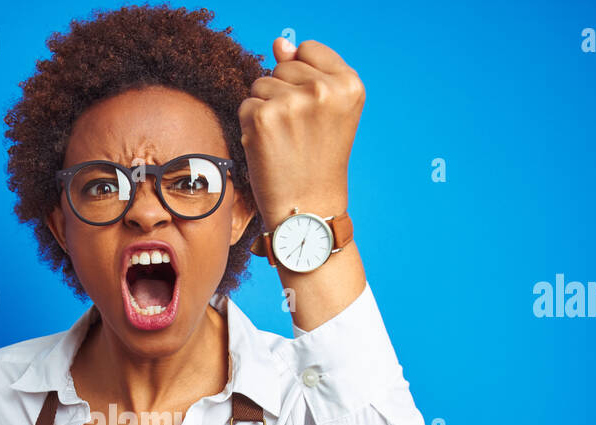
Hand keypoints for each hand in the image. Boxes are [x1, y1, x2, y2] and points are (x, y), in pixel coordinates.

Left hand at [237, 36, 365, 228]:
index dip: (302, 79)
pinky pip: (245, 105)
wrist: (309, 210)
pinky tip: (269, 148)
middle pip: (282, 66)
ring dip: (265, 111)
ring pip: (261, 84)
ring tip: (284, 141)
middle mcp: (323, 89)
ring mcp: (292, 102)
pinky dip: (250, 127)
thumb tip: (280, 43)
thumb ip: (306, 71)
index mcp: (349, 84)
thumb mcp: (327, 112)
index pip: (308, 50)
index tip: (312, 112)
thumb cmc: (317, 161)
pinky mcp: (262, 117)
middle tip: (299, 134)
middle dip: (283, 95)